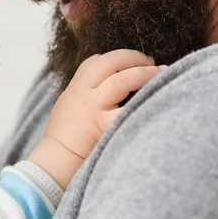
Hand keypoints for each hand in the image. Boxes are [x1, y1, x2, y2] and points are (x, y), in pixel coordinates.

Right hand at [28, 50, 162, 187]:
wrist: (56, 161)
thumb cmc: (64, 138)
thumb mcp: (67, 106)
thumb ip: (83, 93)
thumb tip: (104, 85)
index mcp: (76, 88)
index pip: (95, 61)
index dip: (116, 56)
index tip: (131, 60)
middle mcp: (84, 93)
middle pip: (110, 62)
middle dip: (133, 57)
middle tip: (151, 61)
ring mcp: (94, 108)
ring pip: (121, 80)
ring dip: (145, 73)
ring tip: (162, 72)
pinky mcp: (103, 125)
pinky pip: (128, 110)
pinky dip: (144, 101)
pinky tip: (158, 98)